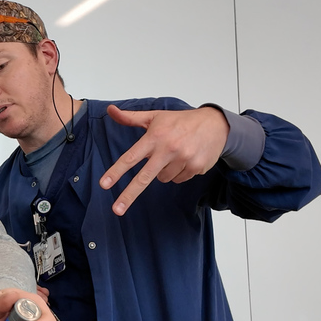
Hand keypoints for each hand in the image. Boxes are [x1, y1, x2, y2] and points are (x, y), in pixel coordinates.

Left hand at [99, 105, 228, 214]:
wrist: (215, 124)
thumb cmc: (181, 121)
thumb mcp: (155, 116)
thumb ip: (130, 117)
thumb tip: (110, 110)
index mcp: (155, 137)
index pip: (131, 157)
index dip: (116, 172)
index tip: (104, 184)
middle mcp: (168, 149)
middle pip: (144, 178)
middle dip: (129, 195)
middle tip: (117, 210)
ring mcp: (183, 159)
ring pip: (163, 178)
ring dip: (164, 171)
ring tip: (173, 154)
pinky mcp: (196, 167)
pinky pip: (178, 179)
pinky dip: (178, 172)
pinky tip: (185, 158)